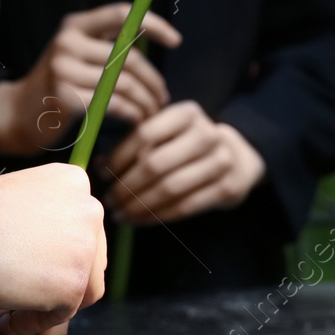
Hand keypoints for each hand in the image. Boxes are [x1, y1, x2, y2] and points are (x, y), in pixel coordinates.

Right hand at [0, 3, 182, 154]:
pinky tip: (137, 119)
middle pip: (129, 58)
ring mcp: (64, 69)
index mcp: (75, 25)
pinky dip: (132, 113)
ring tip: (153, 111)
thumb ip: (107, 44)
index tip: (176, 41)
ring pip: (124, 84)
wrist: (18, 114)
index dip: (154, 24)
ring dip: (146, 101)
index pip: (121, 14)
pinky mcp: (65, 97)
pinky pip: (113, 104)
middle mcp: (68, 42)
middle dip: (153, 80)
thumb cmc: (59, 83)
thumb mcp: (77, 53)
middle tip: (163, 97)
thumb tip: (154, 40)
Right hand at [0, 165, 105, 334]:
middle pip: (90, 260)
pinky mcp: (74, 282)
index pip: (82, 230)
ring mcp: (86, 246)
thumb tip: (55, 259)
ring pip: (84, 289)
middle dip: (59, 283)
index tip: (29, 271)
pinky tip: (7, 317)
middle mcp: (91, 209)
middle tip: (22, 297)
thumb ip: (47, 220)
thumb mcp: (19, 200)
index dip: (57, 257)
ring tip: (12, 311)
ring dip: (50, 305)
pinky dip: (35, 322)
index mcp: (75, 183)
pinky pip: (62, 314)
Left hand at [104, 101, 265, 223]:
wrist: (237, 159)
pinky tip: (140, 220)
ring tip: (121, 213)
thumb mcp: (167, 135)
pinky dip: (157, 217)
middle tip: (110, 199)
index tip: (103, 173)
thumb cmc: (188, 147)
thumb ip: (134, 146)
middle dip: (126, 186)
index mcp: (188, 114)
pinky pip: (184, 206)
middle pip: (156, 163)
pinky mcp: (227, 187)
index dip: (120, 157)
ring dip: (139, 205)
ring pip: (169, 188)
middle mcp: (208, 133)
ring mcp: (222, 160)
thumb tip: (96, 165)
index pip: (145, 134)